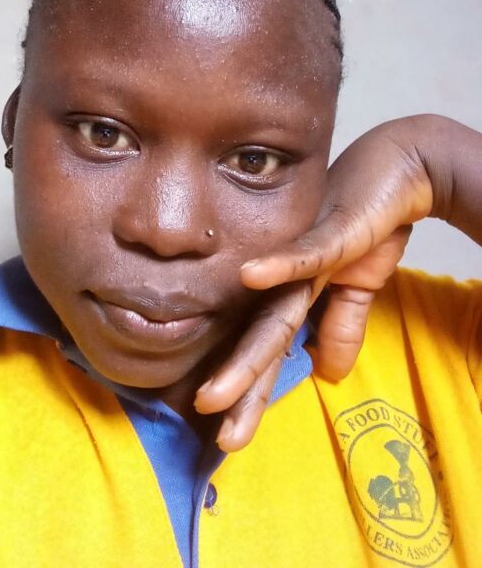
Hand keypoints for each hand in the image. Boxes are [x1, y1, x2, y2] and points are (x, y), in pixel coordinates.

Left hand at [195, 117, 436, 451]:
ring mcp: (302, 256)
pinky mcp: (327, 232)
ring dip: (244, 355)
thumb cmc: (368, 224)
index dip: (249, 393)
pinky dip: (277, 267)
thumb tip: (327, 375)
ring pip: (272, 314)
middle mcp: (286, 279)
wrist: (397, 172)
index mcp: (293, 294)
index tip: (228, 436)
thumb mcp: (357, 288)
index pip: (267, 353)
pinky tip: (248, 278)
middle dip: (239, 389)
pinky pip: (302, 253)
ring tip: (212, 395)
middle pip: (260, 343)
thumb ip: (339, 328)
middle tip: (213, 431)